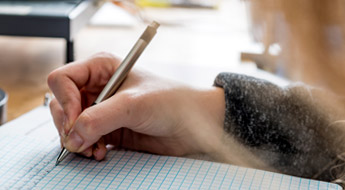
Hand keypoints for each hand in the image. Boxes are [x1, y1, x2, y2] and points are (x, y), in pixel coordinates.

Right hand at [48, 52, 224, 160]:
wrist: (192, 124)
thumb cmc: (171, 101)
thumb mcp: (134, 104)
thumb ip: (99, 118)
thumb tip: (72, 136)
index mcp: (101, 68)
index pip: (63, 80)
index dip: (65, 101)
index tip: (76, 121)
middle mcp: (98, 87)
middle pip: (62, 105)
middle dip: (68, 125)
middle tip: (79, 141)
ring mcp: (102, 110)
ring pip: (70, 125)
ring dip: (76, 140)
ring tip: (92, 150)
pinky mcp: (108, 128)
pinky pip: (83, 139)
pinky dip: (85, 148)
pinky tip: (98, 152)